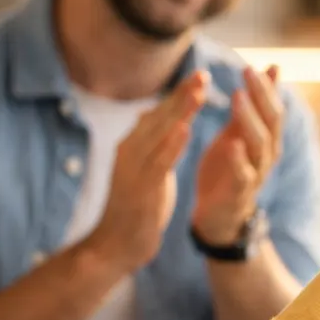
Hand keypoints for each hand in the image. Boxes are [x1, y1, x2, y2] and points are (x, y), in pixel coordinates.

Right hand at [85, 73, 203, 272]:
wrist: (115, 245)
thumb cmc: (134, 207)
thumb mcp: (145, 169)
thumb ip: (151, 145)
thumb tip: (154, 118)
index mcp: (132, 146)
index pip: (158, 114)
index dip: (178, 95)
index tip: (199, 76)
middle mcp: (129, 151)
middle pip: (158, 117)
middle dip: (181, 95)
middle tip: (203, 73)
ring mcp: (133, 169)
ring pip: (159, 134)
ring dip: (179, 111)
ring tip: (198, 92)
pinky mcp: (140, 189)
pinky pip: (158, 162)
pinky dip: (171, 144)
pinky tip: (185, 129)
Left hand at [192, 66, 282, 245]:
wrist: (218, 214)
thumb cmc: (230, 167)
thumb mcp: (241, 130)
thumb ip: (254, 104)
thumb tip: (272, 68)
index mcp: (267, 139)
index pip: (273, 108)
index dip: (267, 88)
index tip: (256, 66)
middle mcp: (267, 154)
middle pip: (271, 122)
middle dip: (261, 96)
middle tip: (247, 72)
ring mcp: (256, 173)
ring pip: (259, 144)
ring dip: (250, 119)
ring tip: (237, 97)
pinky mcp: (239, 192)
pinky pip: (243, 174)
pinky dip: (238, 159)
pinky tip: (231, 143)